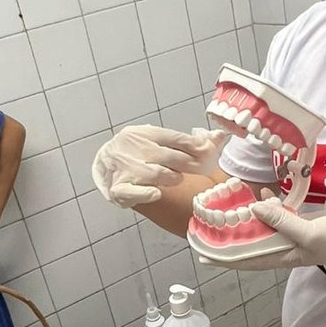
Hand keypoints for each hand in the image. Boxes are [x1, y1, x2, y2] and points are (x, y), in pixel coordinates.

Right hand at [92, 125, 228, 208]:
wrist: (104, 161)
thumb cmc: (138, 150)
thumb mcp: (157, 139)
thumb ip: (187, 141)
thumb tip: (221, 137)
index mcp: (145, 133)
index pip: (176, 138)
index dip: (197, 145)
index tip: (211, 152)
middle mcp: (134, 148)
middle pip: (170, 156)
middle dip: (191, 163)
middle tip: (202, 169)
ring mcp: (125, 169)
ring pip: (157, 174)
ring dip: (173, 177)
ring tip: (176, 178)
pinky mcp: (118, 188)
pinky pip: (135, 192)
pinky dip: (148, 193)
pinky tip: (157, 193)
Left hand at [200, 196, 325, 279]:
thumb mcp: (308, 232)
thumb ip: (281, 221)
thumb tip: (254, 207)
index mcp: (281, 255)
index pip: (245, 259)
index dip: (223, 257)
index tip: (202, 253)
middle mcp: (282, 247)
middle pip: (248, 244)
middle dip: (227, 238)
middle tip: (206, 228)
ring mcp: (291, 235)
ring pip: (261, 229)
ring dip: (245, 220)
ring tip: (227, 208)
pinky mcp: (302, 223)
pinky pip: (278, 215)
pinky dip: (268, 205)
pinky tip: (262, 193)